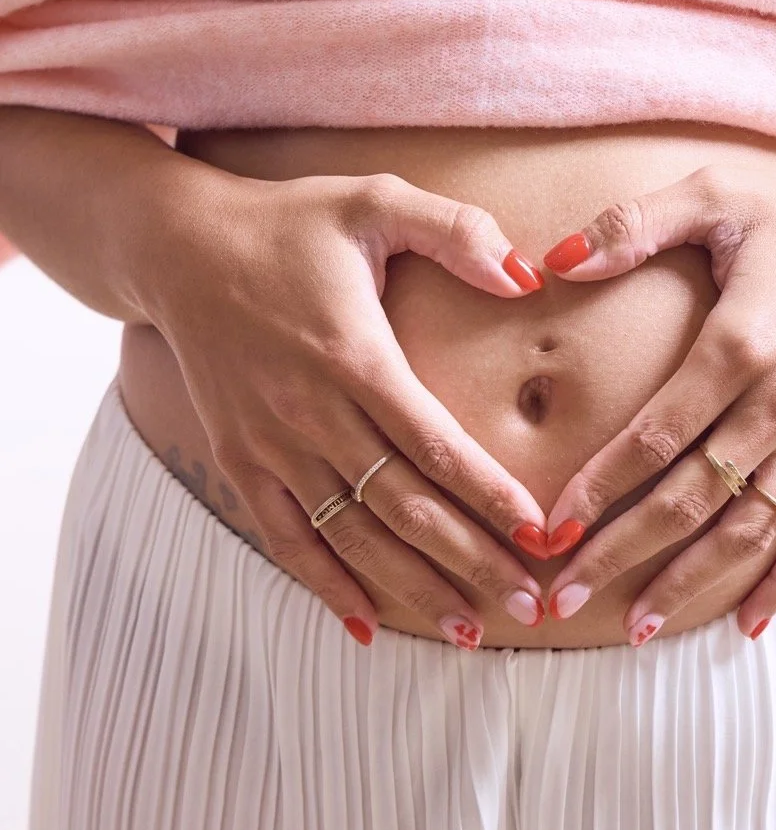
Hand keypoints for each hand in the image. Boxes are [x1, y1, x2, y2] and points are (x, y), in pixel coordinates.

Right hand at [135, 163, 551, 647]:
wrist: (179, 247)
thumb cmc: (290, 222)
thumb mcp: (375, 199)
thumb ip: (456, 231)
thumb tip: (528, 273)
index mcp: (353, 355)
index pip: (435, 443)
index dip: (490, 496)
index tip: (543, 536)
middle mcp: (310, 412)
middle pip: (402, 506)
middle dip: (470, 561)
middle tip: (527, 605)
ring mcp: (270, 444)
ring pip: (350, 535)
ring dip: (412, 588)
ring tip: (469, 630)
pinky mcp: (239, 459)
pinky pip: (286, 538)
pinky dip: (326, 586)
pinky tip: (368, 627)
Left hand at [538, 162, 775, 642]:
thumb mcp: (719, 195)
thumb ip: (632, 224)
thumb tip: (552, 260)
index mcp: (738, 345)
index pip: (654, 436)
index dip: (599, 488)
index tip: (552, 529)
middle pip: (689, 498)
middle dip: (621, 553)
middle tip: (564, 598)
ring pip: (746, 529)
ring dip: (688, 582)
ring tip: (634, 626)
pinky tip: (745, 622)